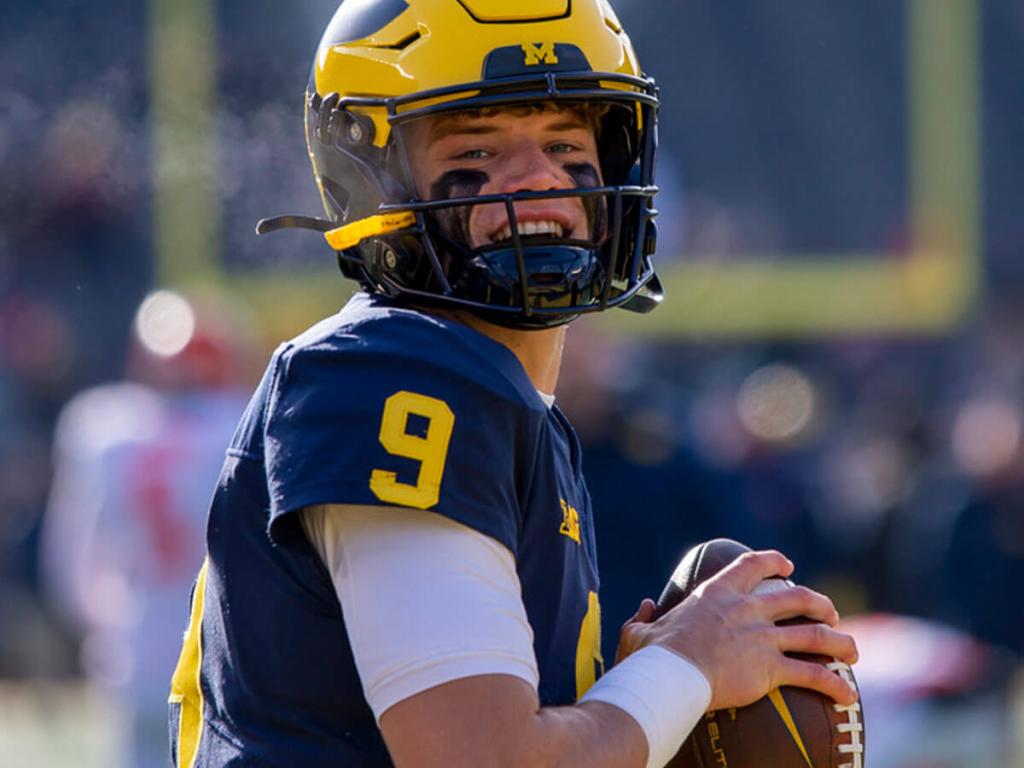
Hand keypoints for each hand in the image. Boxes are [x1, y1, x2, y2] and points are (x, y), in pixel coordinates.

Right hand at [617, 550, 857, 710]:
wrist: (669, 675)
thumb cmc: (651, 655)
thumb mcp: (640, 630)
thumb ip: (645, 617)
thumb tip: (646, 605)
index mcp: (718, 594)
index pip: (753, 565)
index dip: (774, 561)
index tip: (787, 564)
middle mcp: (747, 610)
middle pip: (797, 598)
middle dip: (819, 604)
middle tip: (829, 612)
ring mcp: (762, 638)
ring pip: (814, 635)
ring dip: (839, 642)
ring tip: (852, 650)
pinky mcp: (770, 669)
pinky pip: (811, 675)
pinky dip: (833, 685)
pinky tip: (848, 696)